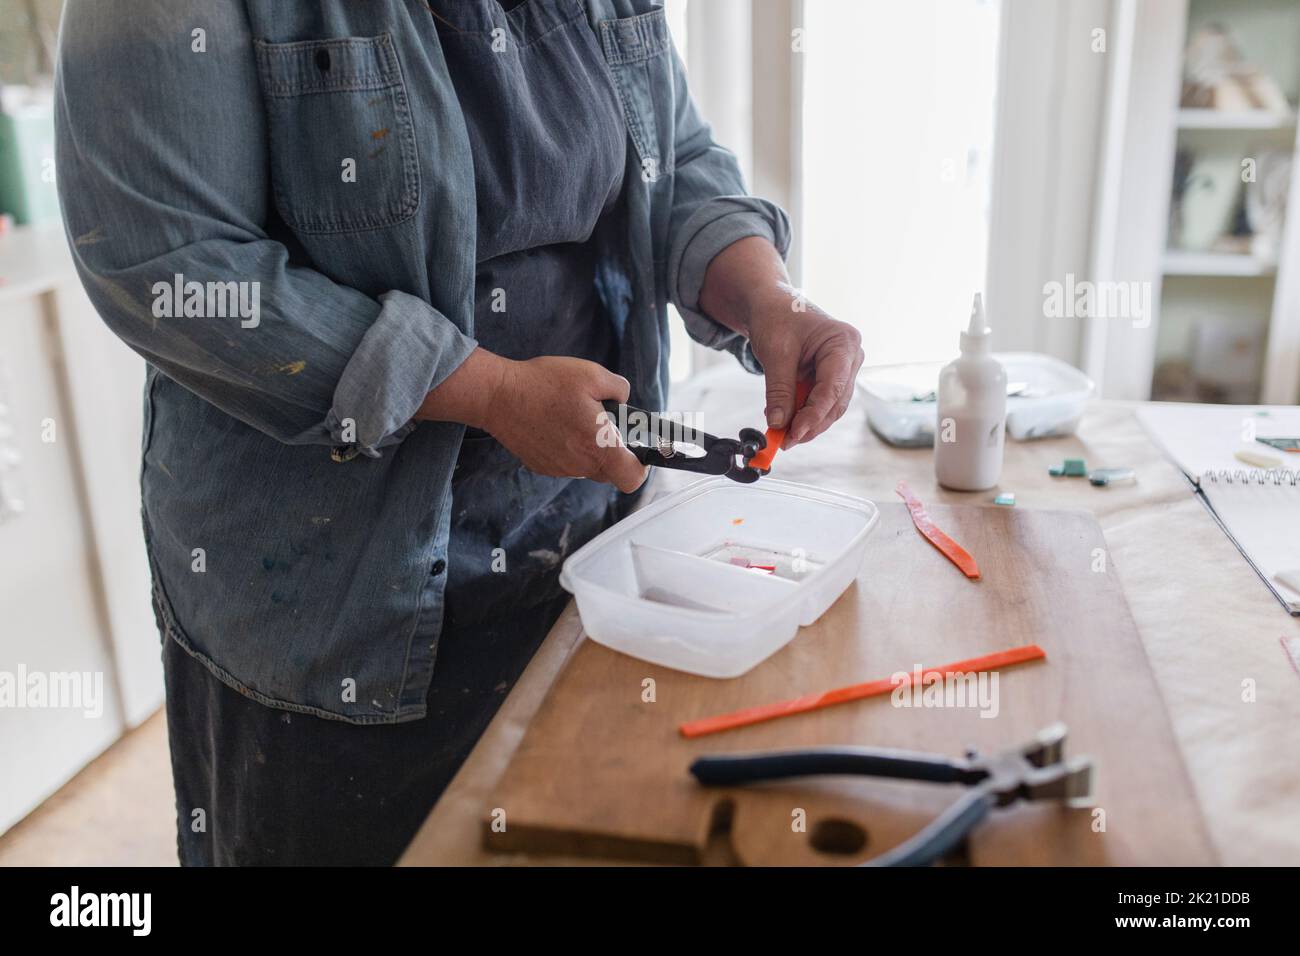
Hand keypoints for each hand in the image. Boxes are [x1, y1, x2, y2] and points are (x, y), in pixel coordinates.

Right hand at [488, 356, 647, 491]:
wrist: (498, 395)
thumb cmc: (545, 384)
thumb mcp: (592, 374)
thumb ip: (619, 389)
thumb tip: (624, 400)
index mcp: (598, 447)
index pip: (632, 478)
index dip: (641, 466)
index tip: (636, 448)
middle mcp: (579, 465)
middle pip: (611, 472)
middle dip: (614, 452)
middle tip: (603, 424)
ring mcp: (559, 469)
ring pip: (587, 467)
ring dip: (589, 448)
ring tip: (574, 418)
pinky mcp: (542, 466)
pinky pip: (566, 463)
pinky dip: (567, 448)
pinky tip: (555, 424)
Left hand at [747, 291, 863, 448]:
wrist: (771, 305)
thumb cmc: (777, 318)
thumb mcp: (775, 353)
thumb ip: (779, 391)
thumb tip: (778, 424)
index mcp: (843, 343)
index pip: (832, 388)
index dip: (813, 415)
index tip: (793, 434)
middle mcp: (850, 357)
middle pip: (834, 402)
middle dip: (810, 424)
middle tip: (785, 441)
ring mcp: (843, 369)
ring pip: (829, 407)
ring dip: (806, 423)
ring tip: (780, 433)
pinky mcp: (830, 378)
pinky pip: (819, 403)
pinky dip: (802, 414)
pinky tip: (782, 419)